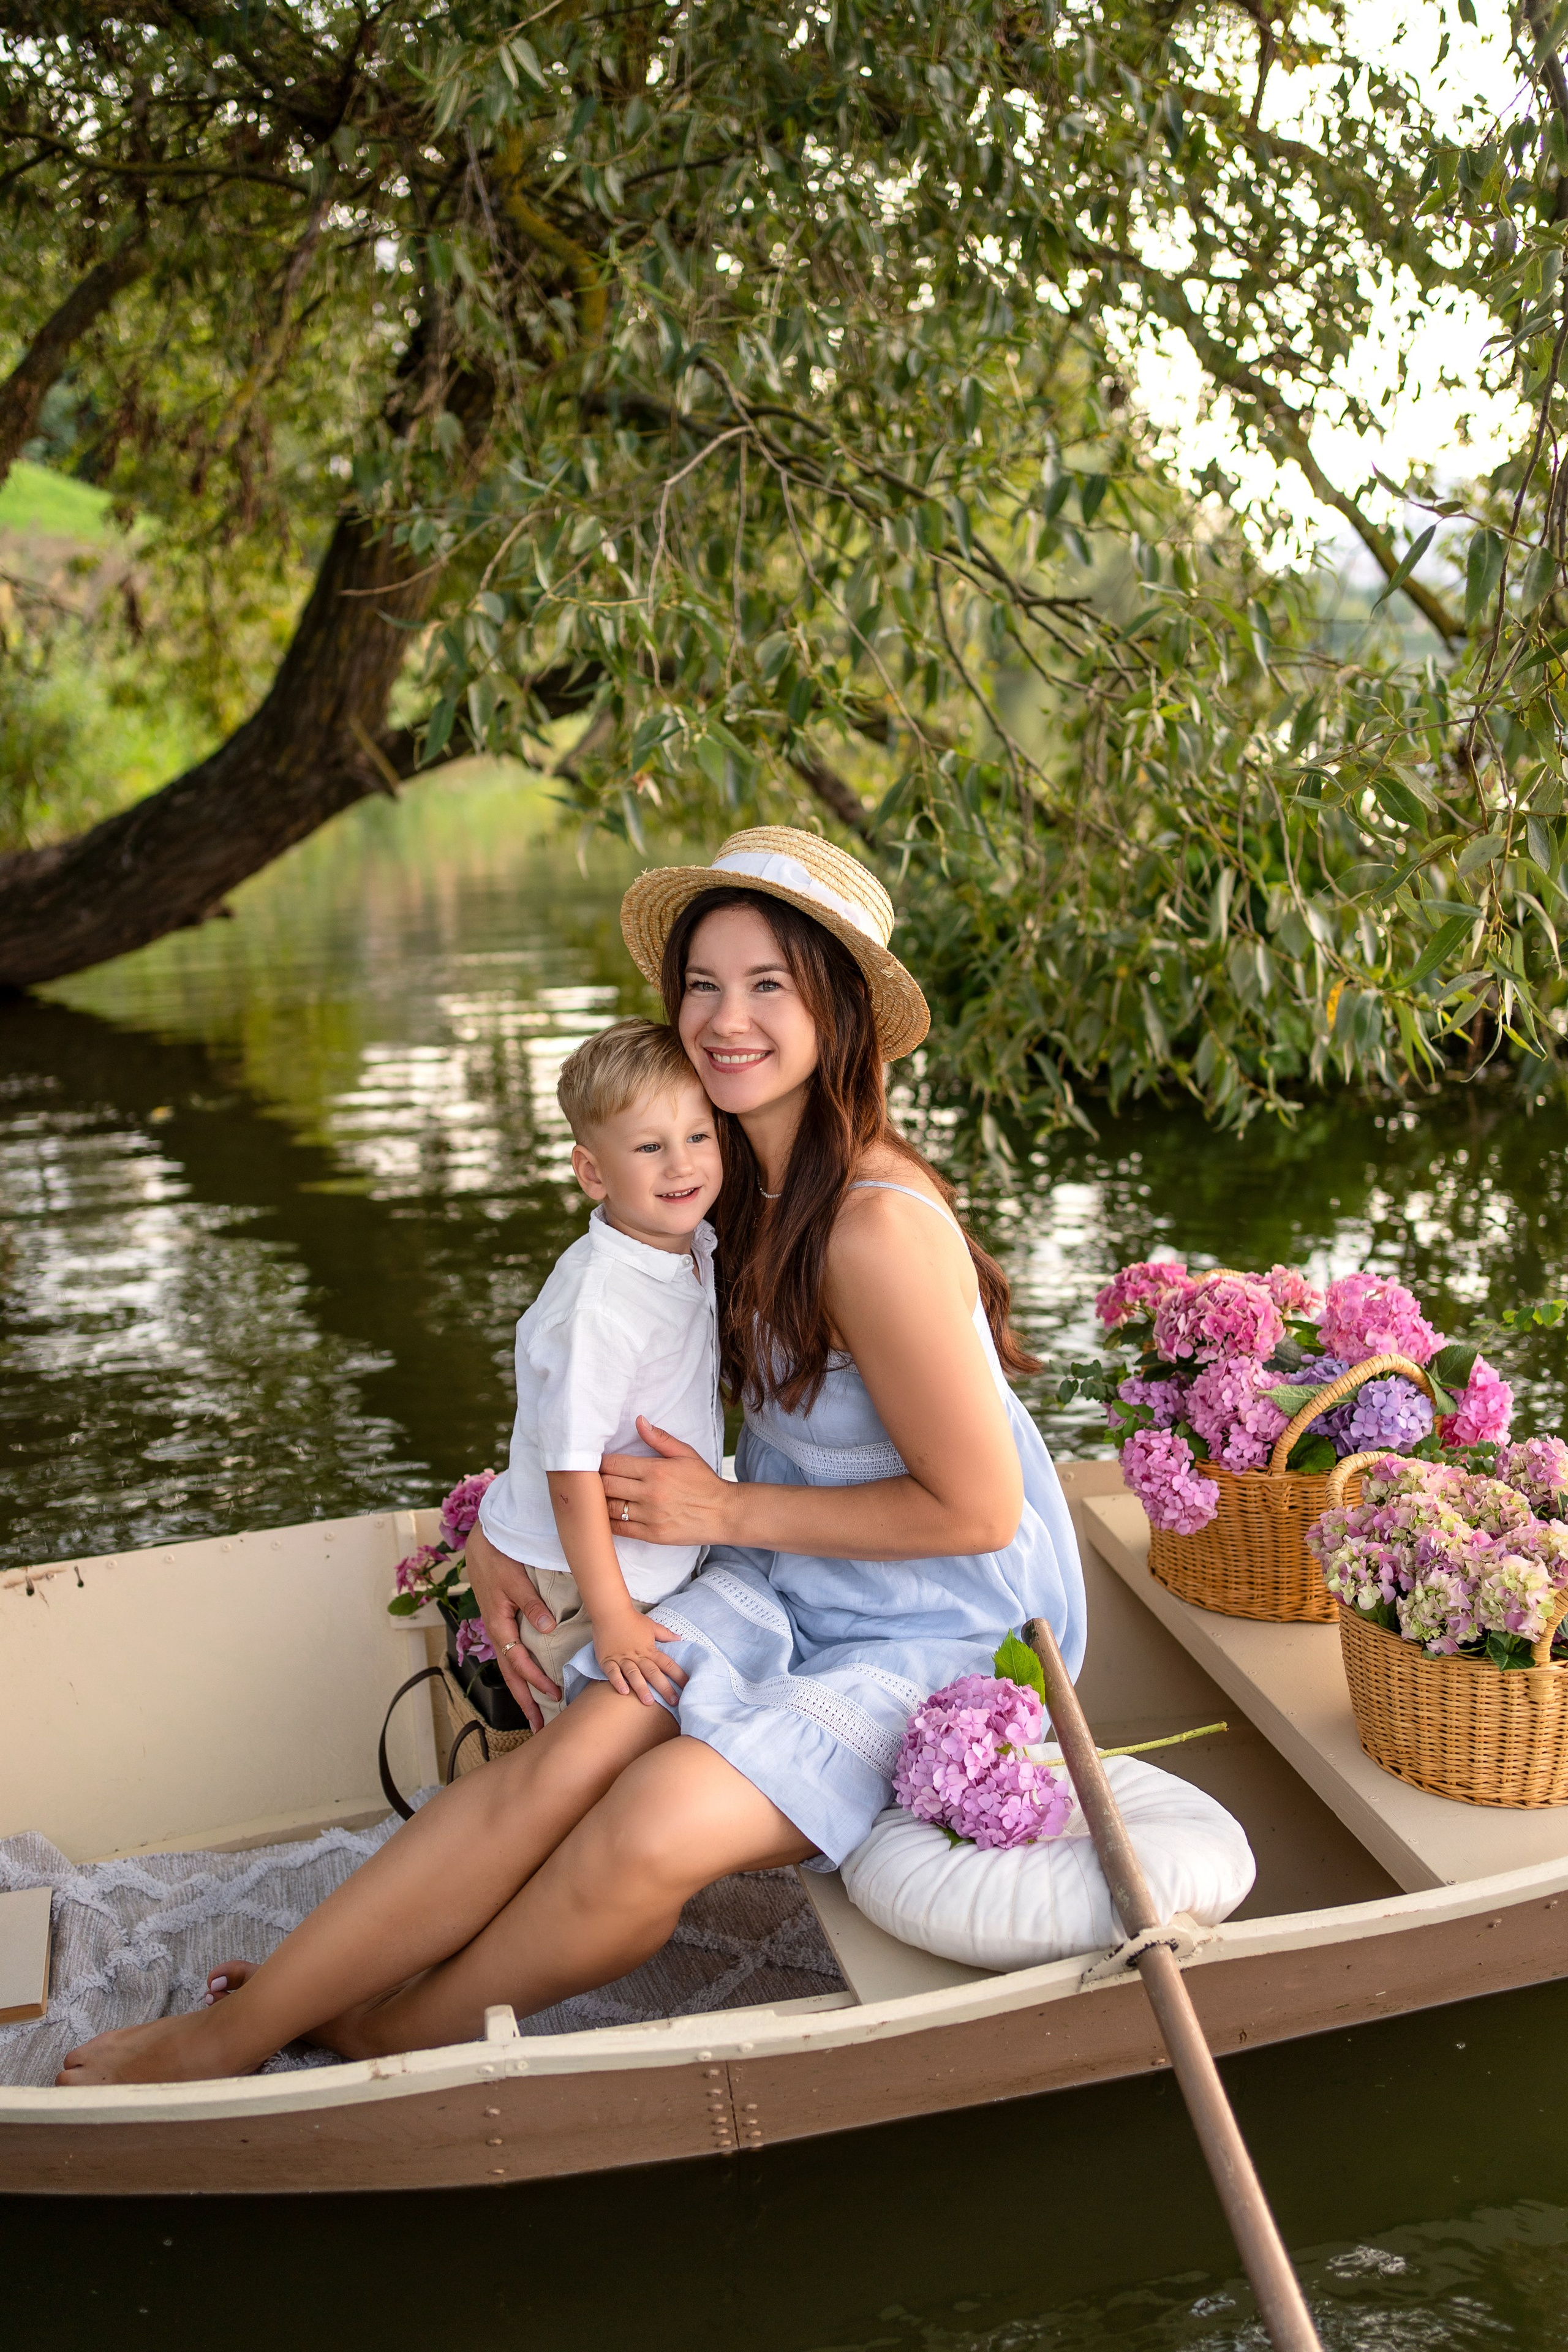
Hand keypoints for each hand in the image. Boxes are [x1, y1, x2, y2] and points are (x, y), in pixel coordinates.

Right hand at [463, 1522, 561, 1730]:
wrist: (481, 1544)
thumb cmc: (497, 1560)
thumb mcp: (515, 1580)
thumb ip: (531, 1604)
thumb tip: (547, 1628)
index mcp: (499, 1626)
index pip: (519, 1663)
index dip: (536, 1681)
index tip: (555, 1695)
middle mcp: (497, 1633)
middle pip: (511, 1675)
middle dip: (524, 1701)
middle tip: (539, 1726)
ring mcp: (498, 1630)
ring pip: (510, 1668)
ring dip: (523, 1690)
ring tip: (536, 1712)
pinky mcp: (502, 1624)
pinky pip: (511, 1655)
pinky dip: (521, 1672)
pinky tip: (530, 1679)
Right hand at [592, 1608, 688, 1707]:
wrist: (610, 1611)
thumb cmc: (631, 1619)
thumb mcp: (651, 1626)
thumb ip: (665, 1634)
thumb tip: (679, 1638)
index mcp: (649, 1649)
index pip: (667, 1663)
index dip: (678, 1675)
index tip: (688, 1686)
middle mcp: (637, 1655)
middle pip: (653, 1672)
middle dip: (664, 1687)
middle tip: (673, 1702)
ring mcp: (622, 1658)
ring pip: (633, 1674)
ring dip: (641, 1687)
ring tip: (649, 1702)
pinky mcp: (607, 1659)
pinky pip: (612, 1672)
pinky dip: (617, 1681)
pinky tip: (623, 1692)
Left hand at [601, 1417, 736, 1546]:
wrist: (723, 1513)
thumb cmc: (704, 1482)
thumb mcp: (686, 1454)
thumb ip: (660, 1438)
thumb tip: (639, 1420)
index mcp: (656, 1470)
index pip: (612, 1464)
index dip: (599, 1463)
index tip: (596, 1464)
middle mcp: (650, 1492)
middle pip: (605, 1486)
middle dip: (595, 1482)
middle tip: (592, 1482)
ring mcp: (650, 1516)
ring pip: (609, 1508)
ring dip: (600, 1503)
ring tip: (598, 1499)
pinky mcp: (652, 1535)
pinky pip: (620, 1529)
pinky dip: (608, 1524)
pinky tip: (605, 1518)